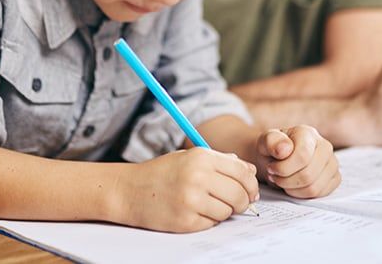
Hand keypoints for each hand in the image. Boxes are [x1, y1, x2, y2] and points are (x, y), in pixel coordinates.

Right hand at [118, 147, 258, 232]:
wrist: (130, 190)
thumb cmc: (163, 172)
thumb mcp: (190, 157)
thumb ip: (221, 162)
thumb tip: (251, 171)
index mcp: (202, 158)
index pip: (242, 173)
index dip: (251, 184)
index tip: (251, 191)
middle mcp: (198, 177)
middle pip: (239, 194)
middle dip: (243, 201)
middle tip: (239, 203)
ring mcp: (191, 200)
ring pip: (227, 211)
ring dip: (224, 211)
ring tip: (208, 204)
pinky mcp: (185, 220)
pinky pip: (212, 223)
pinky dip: (209, 220)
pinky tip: (195, 211)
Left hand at [257, 125, 339, 197]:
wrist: (278, 157)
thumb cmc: (273, 149)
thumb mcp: (265, 142)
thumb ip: (271, 141)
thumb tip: (285, 149)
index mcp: (308, 133)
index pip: (302, 156)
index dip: (283, 168)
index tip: (271, 168)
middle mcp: (325, 146)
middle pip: (308, 175)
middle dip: (286, 180)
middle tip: (275, 176)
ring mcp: (332, 163)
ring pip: (314, 187)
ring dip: (292, 189)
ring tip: (283, 181)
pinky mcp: (335, 178)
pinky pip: (320, 194)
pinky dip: (302, 194)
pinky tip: (293, 186)